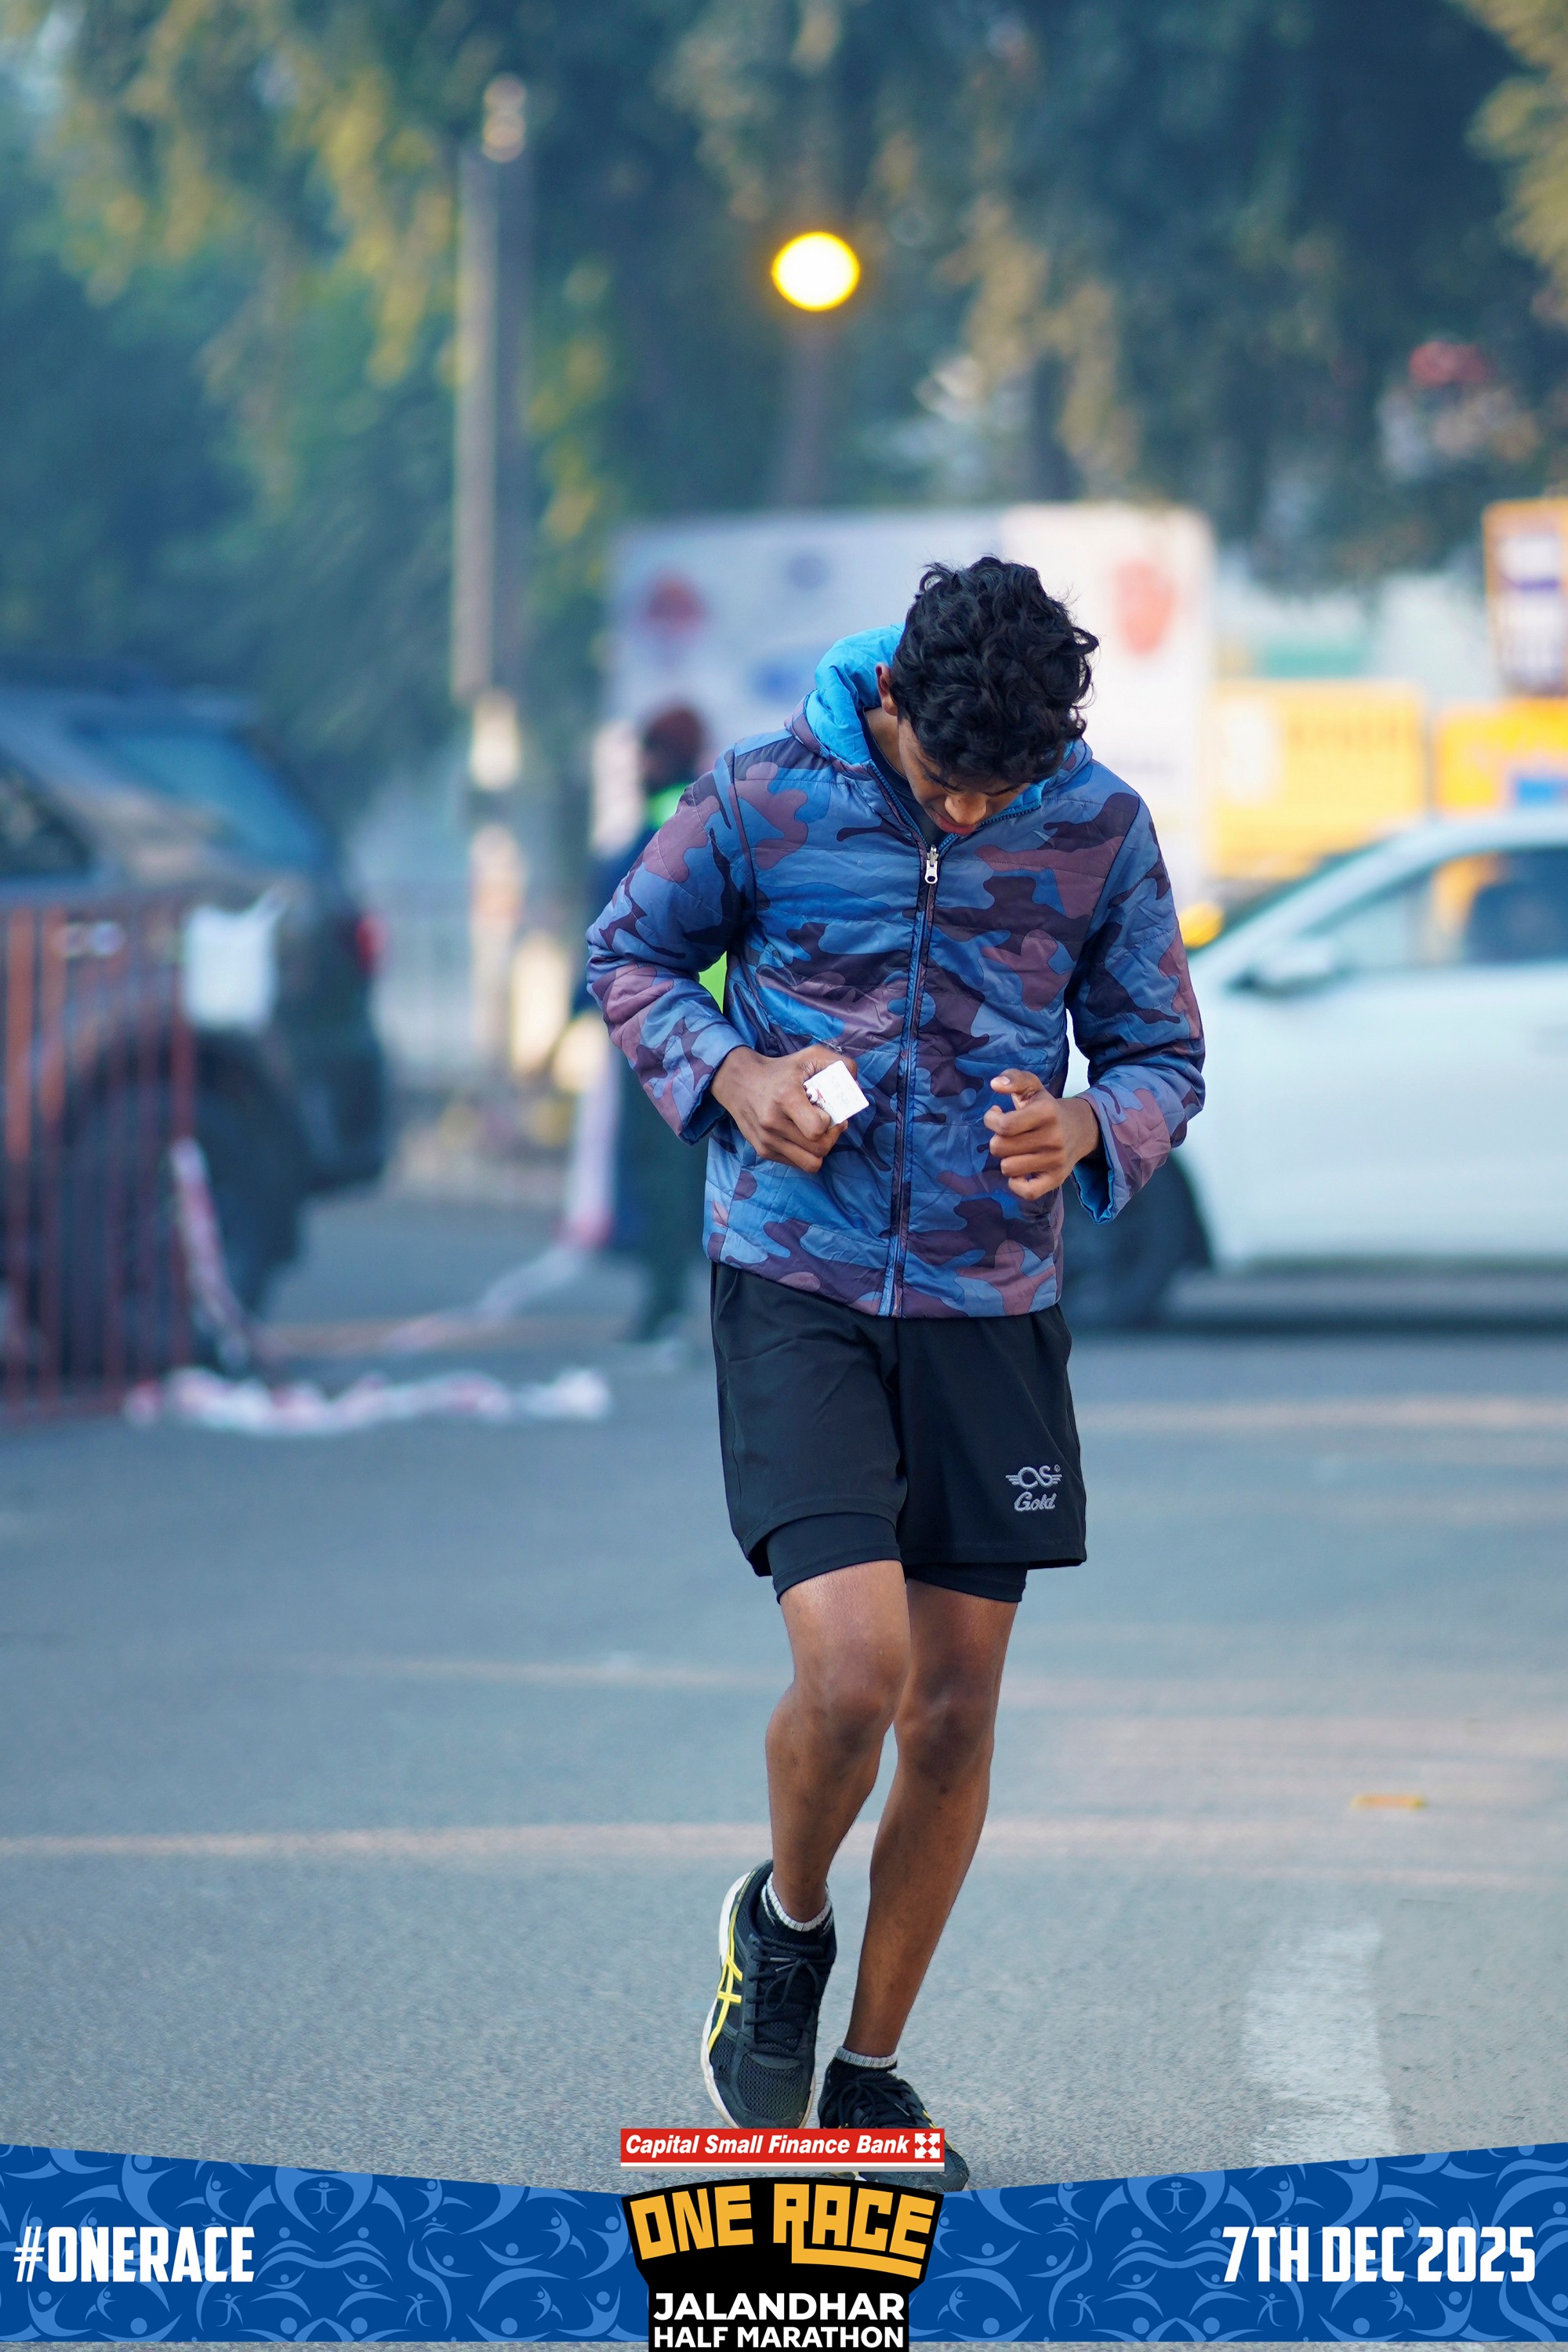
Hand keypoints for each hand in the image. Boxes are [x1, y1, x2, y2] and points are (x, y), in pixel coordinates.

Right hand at [711, 1045, 858, 1173]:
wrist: (739, 1081)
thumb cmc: (781, 1070)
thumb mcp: (810, 1057)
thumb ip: (839, 1065)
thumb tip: (856, 1087)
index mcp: (786, 1097)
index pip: (817, 1129)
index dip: (830, 1123)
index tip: (826, 1112)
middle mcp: (773, 1122)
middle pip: (819, 1149)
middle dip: (830, 1138)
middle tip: (827, 1124)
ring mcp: (766, 1140)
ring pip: (810, 1163)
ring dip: (819, 1150)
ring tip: (816, 1133)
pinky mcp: (763, 1151)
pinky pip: (796, 1164)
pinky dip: (805, 1154)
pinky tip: (800, 1136)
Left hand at [983, 1070, 1100, 1200]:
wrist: (1081, 1129)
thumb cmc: (1047, 1109)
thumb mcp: (1033, 1087)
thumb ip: (1014, 1078)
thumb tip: (995, 1084)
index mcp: (1047, 1112)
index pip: (1004, 1125)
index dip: (991, 1120)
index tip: (995, 1115)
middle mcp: (1053, 1137)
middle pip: (1001, 1148)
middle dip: (997, 1140)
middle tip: (1007, 1135)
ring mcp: (1055, 1161)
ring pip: (1008, 1168)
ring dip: (1006, 1159)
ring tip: (1015, 1150)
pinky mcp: (1056, 1179)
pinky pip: (1027, 1192)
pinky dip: (1016, 1184)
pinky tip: (1019, 1172)